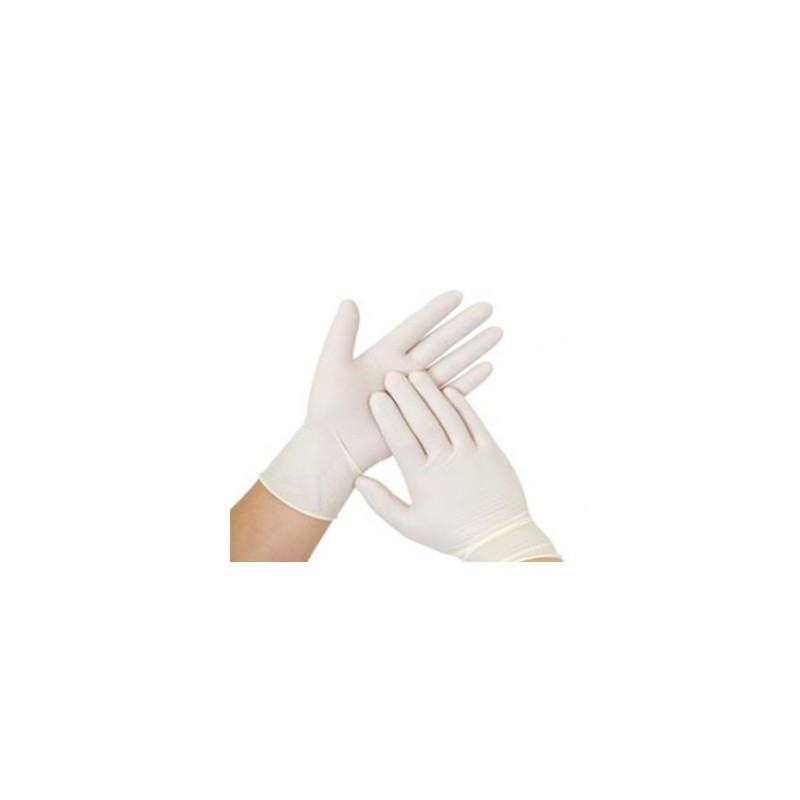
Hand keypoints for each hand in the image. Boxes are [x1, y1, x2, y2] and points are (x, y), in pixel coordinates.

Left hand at [260, 291, 501, 518]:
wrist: (334, 447)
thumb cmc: (328, 407)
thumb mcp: (332, 363)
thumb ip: (343, 332)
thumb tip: (349, 300)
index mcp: (384, 355)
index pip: (416, 327)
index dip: (436, 311)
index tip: (457, 295)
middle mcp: (404, 372)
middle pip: (441, 342)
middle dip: (465, 325)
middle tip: (488, 308)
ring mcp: (415, 394)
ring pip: (452, 364)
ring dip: (474, 349)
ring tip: (497, 332)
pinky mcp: (423, 416)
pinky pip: (451, 395)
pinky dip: (470, 382)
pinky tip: (488, 367)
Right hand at [355, 371, 559, 560]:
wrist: (497, 539)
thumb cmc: (450, 534)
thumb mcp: (409, 526)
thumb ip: (381, 502)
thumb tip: (358, 479)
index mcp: (422, 479)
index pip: (400, 440)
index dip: (387, 416)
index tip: (375, 397)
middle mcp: (446, 462)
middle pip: (421, 421)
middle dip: (405, 396)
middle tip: (393, 375)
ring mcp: (471, 454)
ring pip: (447, 416)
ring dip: (430, 393)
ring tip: (416, 375)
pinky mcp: (492, 451)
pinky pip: (474, 421)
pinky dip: (461, 404)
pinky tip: (449, 390)